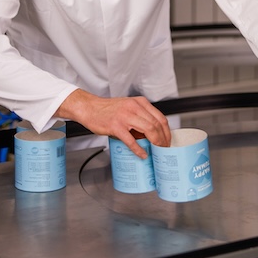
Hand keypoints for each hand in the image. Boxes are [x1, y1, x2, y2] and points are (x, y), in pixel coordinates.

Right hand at [55, 89, 170, 158]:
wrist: (89, 108)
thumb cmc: (108, 110)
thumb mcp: (128, 108)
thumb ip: (140, 118)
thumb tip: (152, 136)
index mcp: (139, 102)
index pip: (160, 117)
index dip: (167, 132)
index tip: (168, 141)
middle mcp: (134, 107)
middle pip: (157, 124)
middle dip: (163, 139)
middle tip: (164, 149)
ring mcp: (125, 116)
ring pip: (149, 129)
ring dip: (156, 143)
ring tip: (156, 151)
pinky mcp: (116, 126)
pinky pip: (131, 140)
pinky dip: (139, 149)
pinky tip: (142, 154)